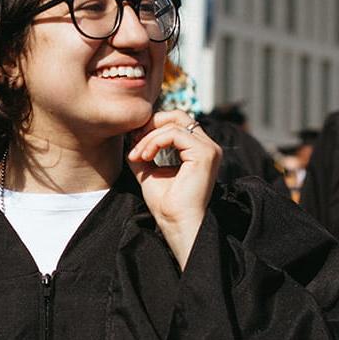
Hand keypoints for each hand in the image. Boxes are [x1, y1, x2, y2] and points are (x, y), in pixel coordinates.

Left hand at [127, 111, 221, 268]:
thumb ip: (144, 153)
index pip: (176, 123)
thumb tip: (130, 137)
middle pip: (178, 116)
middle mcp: (208, 147)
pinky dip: (155, 142)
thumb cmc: (166, 204)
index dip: (153, 127)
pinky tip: (145, 157)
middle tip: (133, 140)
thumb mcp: (149, 172)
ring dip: (149, 137)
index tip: (133, 142)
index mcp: (198, 150)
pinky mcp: (205, 154)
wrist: (175, 223)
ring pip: (174, 124)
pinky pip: (174, 134)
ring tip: (137, 155)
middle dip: (151, 124)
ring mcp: (209, 149)